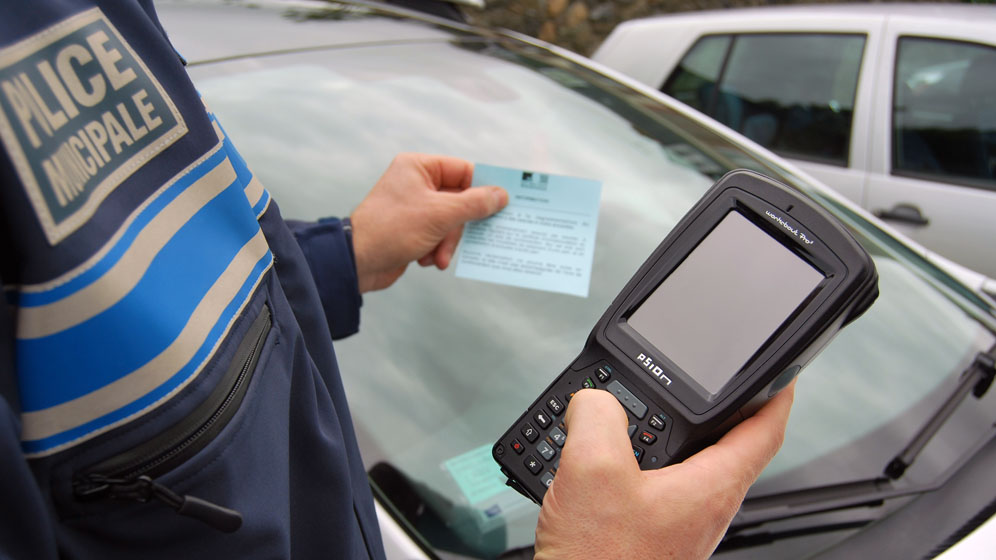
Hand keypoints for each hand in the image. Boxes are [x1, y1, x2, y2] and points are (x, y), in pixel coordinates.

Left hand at [349, 153, 507, 292]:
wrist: (358, 262)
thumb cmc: (393, 229)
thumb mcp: (440, 214)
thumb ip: (474, 204)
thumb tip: (501, 195)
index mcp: (418, 167)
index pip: (463, 171)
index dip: (483, 188)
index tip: (501, 204)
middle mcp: (416, 183)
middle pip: (460, 200)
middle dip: (460, 225)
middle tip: (472, 237)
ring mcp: (414, 207)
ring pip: (451, 222)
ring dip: (448, 242)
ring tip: (439, 256)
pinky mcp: (413, 229)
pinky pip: (438, 236)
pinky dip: (437, 249)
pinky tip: (427, 260)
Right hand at [535, 384, 794, 559]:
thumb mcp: (593, 469)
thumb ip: (598, 416)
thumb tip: (594, 400)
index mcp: (710, 488)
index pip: (766, 432)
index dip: (777, 394)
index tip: (781, 373)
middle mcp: (704, 509)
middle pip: (726, 444)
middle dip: (712, 408)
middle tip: (700, 383)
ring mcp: (680, 525)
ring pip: (687, 465)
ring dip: (669, 434)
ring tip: (640, 412)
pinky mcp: (653, 537)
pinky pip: (657, 487)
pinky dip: (641, 462)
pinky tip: (606, 460)